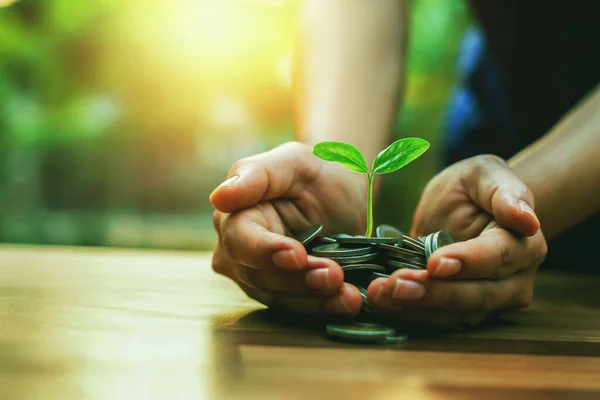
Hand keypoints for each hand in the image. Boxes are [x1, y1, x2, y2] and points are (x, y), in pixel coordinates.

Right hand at [210, 142, 363, 316]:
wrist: (344, 195)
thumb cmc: (316, 172)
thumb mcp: (293, 162)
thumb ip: (256, 175)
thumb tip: (220, 197)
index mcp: (233, 215)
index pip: (240, 240)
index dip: (265, 251)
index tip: (296, 255)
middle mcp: (237, 250)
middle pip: (259, 275)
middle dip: (298, 279)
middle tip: (335, 275)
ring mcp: (257, 276)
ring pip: (279, 297)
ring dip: (314, 298)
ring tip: (346, 294)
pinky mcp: (281, 295)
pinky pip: (298, 307)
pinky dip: (323, 307)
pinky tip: (346, 302)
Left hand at [366, 155, 547, 329]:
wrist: (464, 208)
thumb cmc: (476, 186)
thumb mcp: (485, 174)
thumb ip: (505, 193)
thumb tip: (528, 219)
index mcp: (524, 245)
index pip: (498, 257)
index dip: (468, 262)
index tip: (436, 263)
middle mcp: (513, 281)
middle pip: (477, 295)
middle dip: (435, 293)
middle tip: (397, 285)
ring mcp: (488, 301)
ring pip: (455, 314)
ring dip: (415, 308)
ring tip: (380, 294)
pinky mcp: (461, 312)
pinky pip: (437, 320)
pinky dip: (408, 314)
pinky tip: (381, 301)